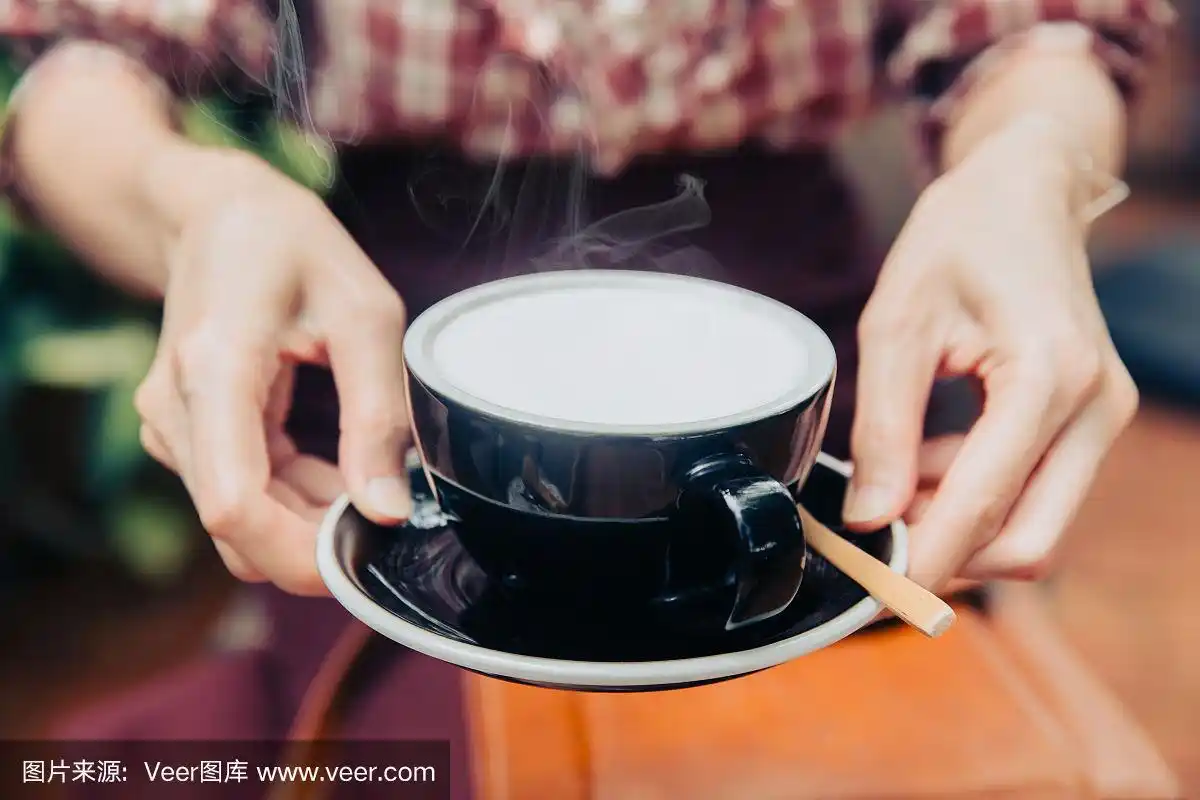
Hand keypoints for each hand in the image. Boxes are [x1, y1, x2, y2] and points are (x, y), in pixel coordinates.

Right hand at [134, 151, 411, 594]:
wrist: (218, 215)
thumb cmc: (294, 247)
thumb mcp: (363, 314)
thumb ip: (377, 414)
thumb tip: (386, 511)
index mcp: (215, 370)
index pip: (236, 507)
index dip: (300, 553)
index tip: (366, 552)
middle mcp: (174, 409)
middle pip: (235, 530)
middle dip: (314, 545)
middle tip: (388, 515)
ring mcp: (170, 426)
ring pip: (238, 522)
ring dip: (307, 521)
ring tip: (368, 474)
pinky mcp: (183, 435)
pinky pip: (237, 496)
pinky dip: (291, 500)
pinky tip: (336, 469)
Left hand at [844, 119, 1138, 590]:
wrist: (1024, 193)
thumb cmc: (960, 239)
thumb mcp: (897, 322)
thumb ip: (883, 425)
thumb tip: (869, 518)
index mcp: (1047, 375)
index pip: (986, 504)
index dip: (926, 559)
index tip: (874, 590)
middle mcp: (1094, 406)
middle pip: (1028, 542)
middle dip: (949, 557)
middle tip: (874, 539)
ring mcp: (1101, 417)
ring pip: (1033, 525)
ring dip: (959, 525)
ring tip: (891, 479)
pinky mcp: (1090, 421)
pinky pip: (1035, 492)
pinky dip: (976, 498)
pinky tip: (923, 463)